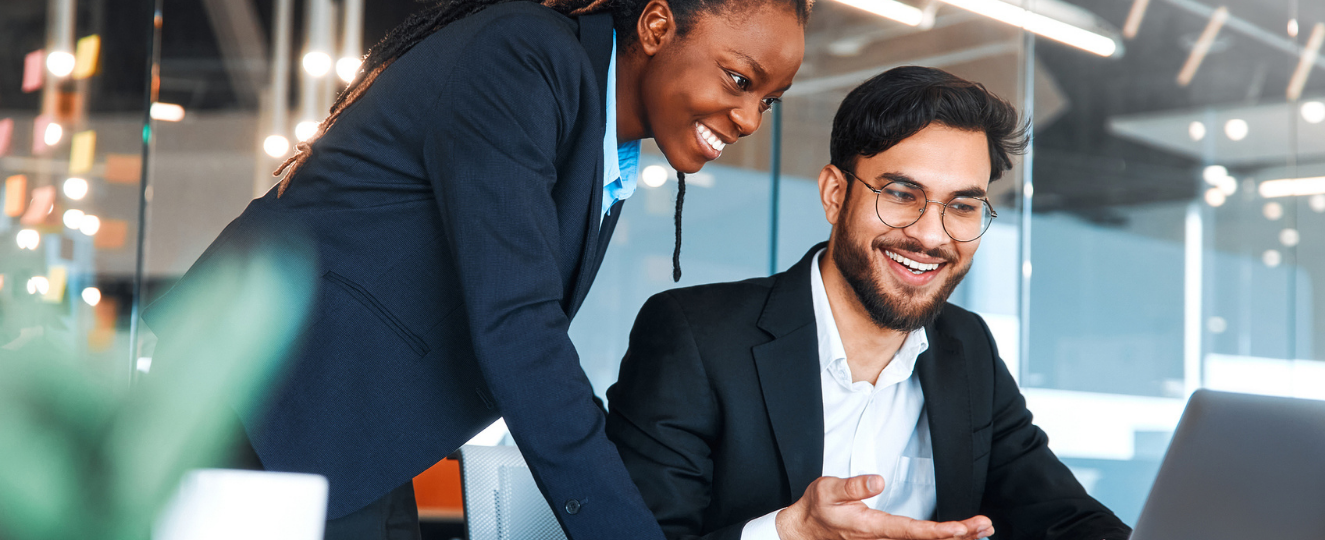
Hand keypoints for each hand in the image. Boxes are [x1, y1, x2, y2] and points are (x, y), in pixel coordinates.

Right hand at [775, 475, 992, 539]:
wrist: (804, 529)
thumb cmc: (818, 507)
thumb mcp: (828, 490)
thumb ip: (853, 486)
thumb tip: (879, 481)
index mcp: (872, 527)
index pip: (913, 532)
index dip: (940, 532)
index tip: (964, 528)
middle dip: (959, 536)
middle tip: (985, 525)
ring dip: (955, 539)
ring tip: (982, 529)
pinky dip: (940, 539)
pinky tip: (958, 535)